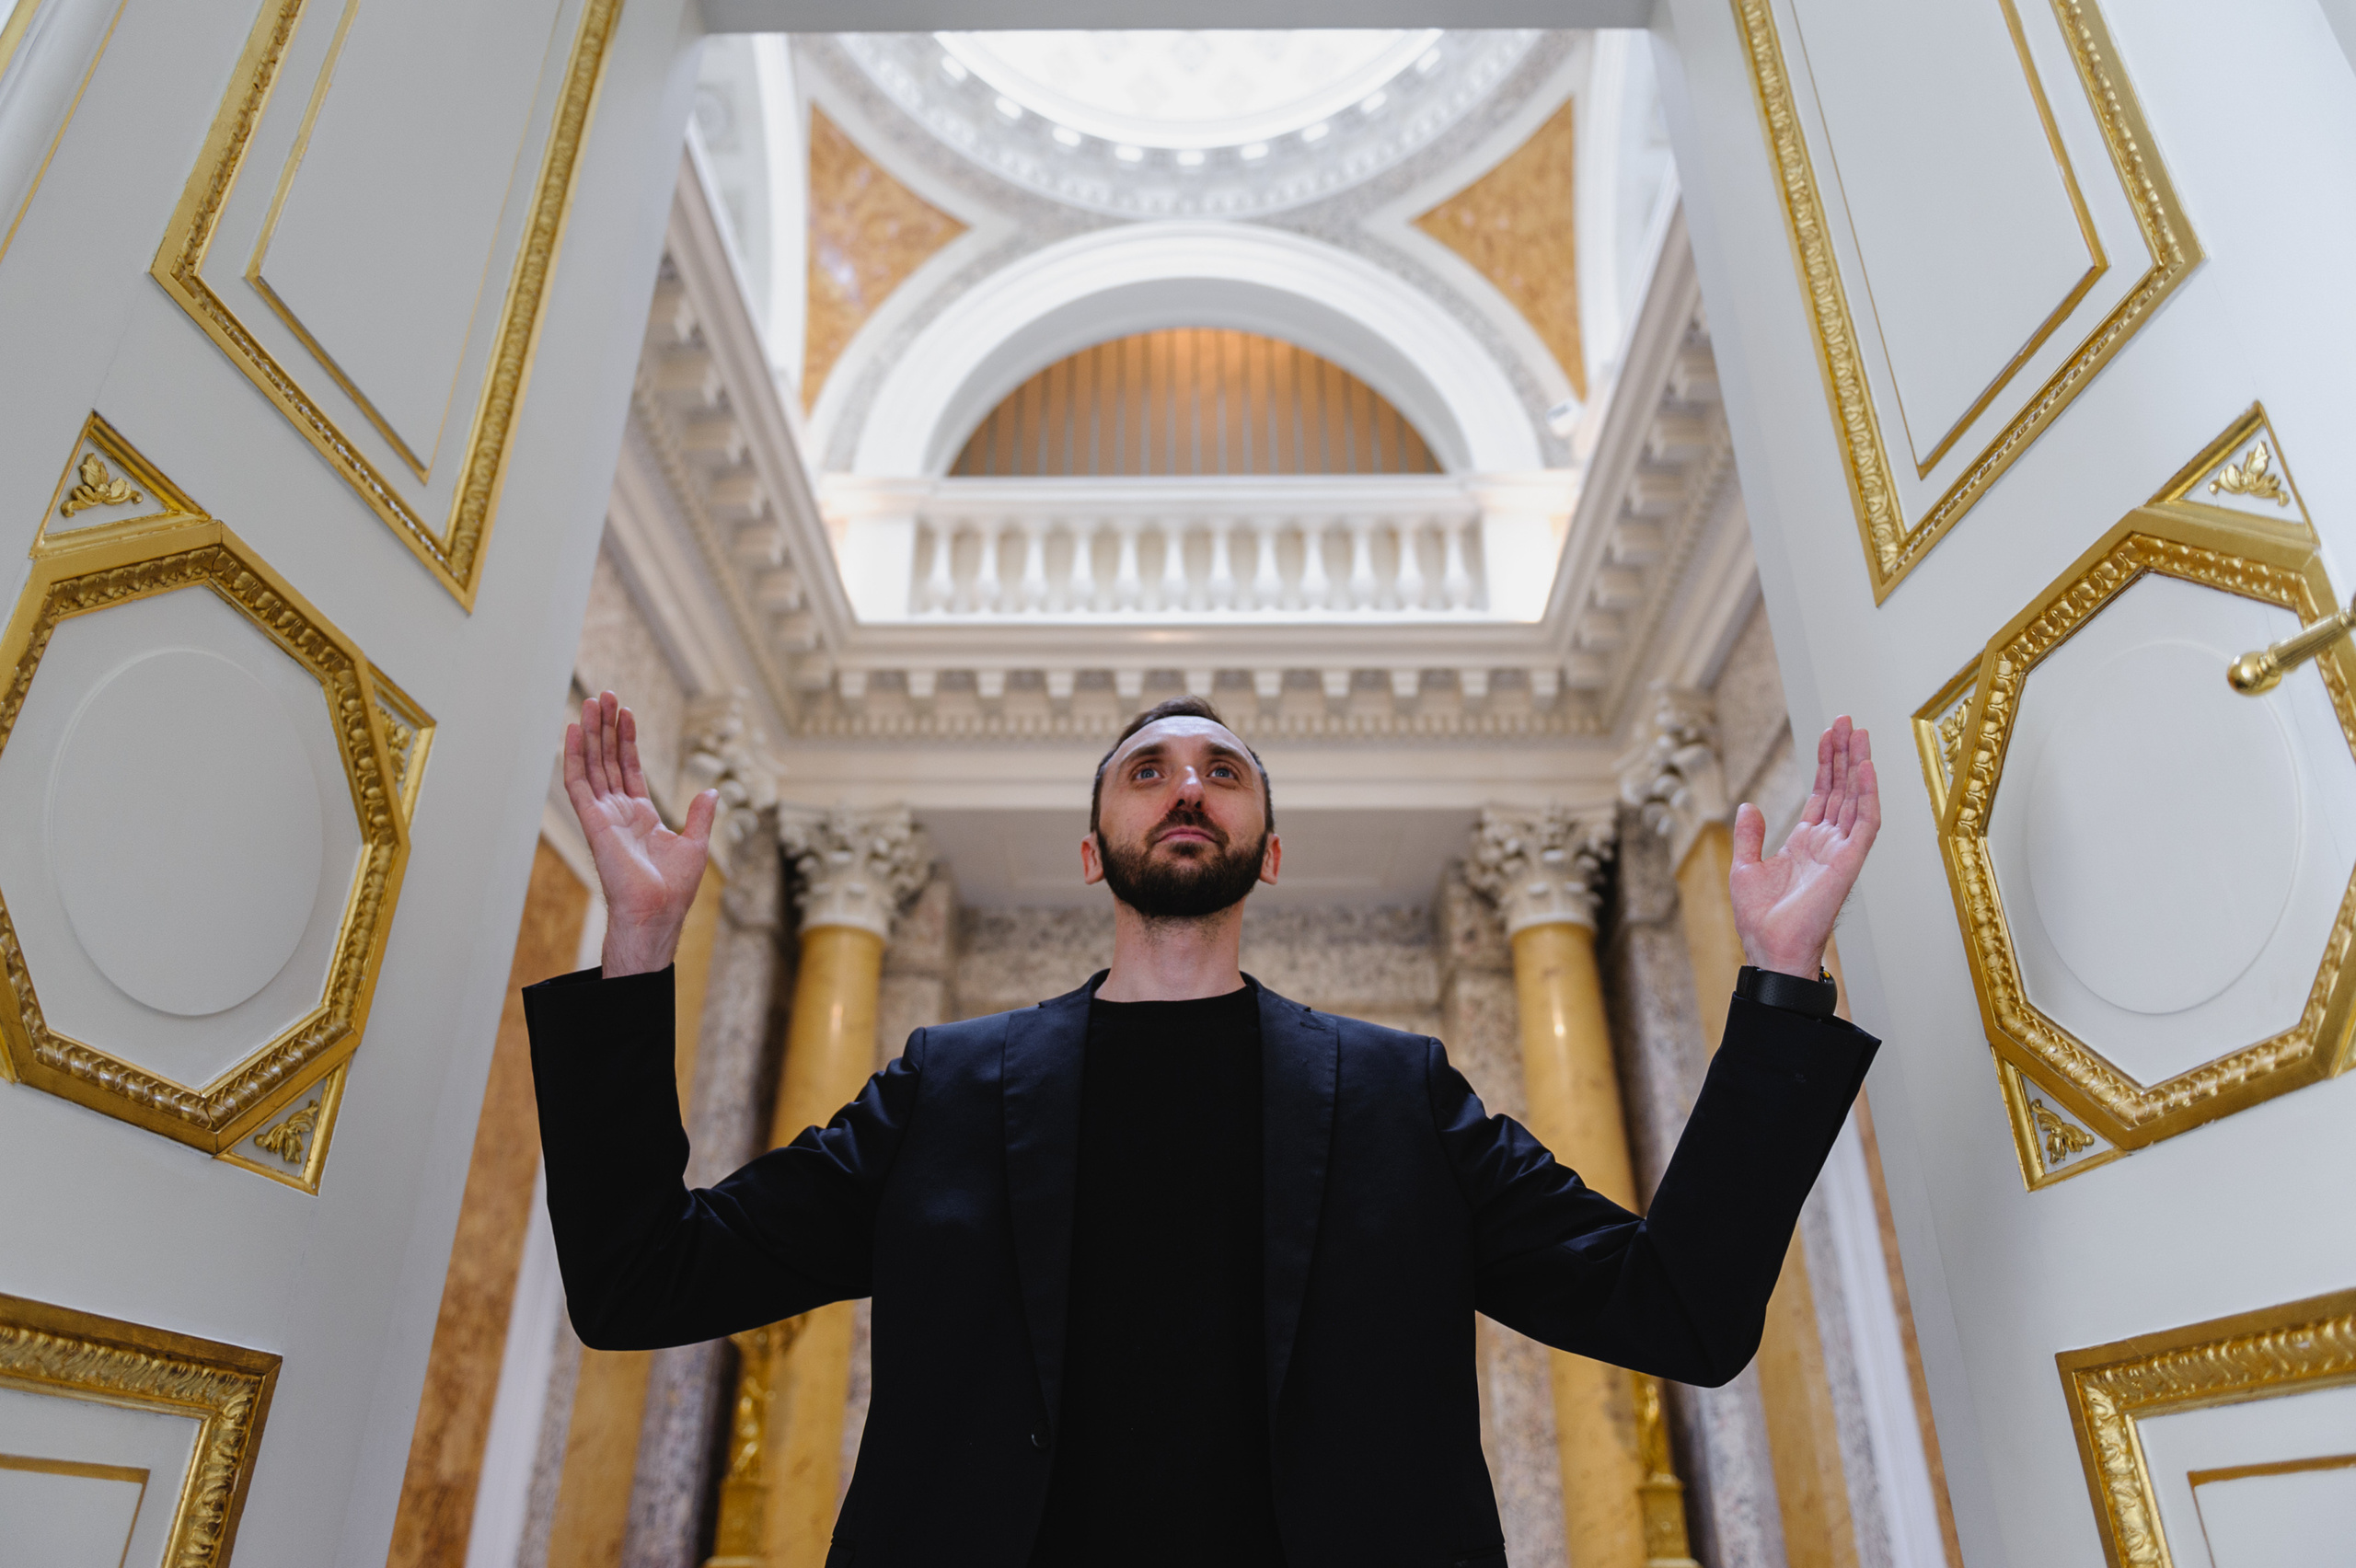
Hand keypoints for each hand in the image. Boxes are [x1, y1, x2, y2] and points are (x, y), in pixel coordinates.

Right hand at [563, 691, 717, 976]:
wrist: (656, 912)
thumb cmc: (673, 889)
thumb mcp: (694, 845)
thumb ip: (699, 815)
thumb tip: (713, 793)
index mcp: (640, 817)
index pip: (629, 770)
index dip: (627, 741)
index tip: (627, 714)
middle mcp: (618, 812)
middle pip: (609, 760)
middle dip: (608, 728)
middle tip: (606, 695)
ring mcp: (603, 815)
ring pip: (593, 765)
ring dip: (592, 733)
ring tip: (593, 701)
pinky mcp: (593, 821)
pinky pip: (579, 783)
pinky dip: (575, 756)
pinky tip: (574, 730)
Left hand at [1729, 715, 1879, 977]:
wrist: (1769, 948)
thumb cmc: (1760, 920)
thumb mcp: (1745, 868)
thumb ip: (1750, 836)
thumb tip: (1748, 806)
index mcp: (1805, 843)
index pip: (1822, 794)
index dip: (1826, 764)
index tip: (1829, 733)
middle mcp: (1827, 844)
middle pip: (1841, 789)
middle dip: (1844, 754)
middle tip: (1847, 720)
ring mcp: (1840, 852)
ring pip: (1855, 800)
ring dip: (1857, 766)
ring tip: (1858, 734)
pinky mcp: (1848, 863)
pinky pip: (1864, 825)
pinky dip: (1867, 796)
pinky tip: (1865, 769)